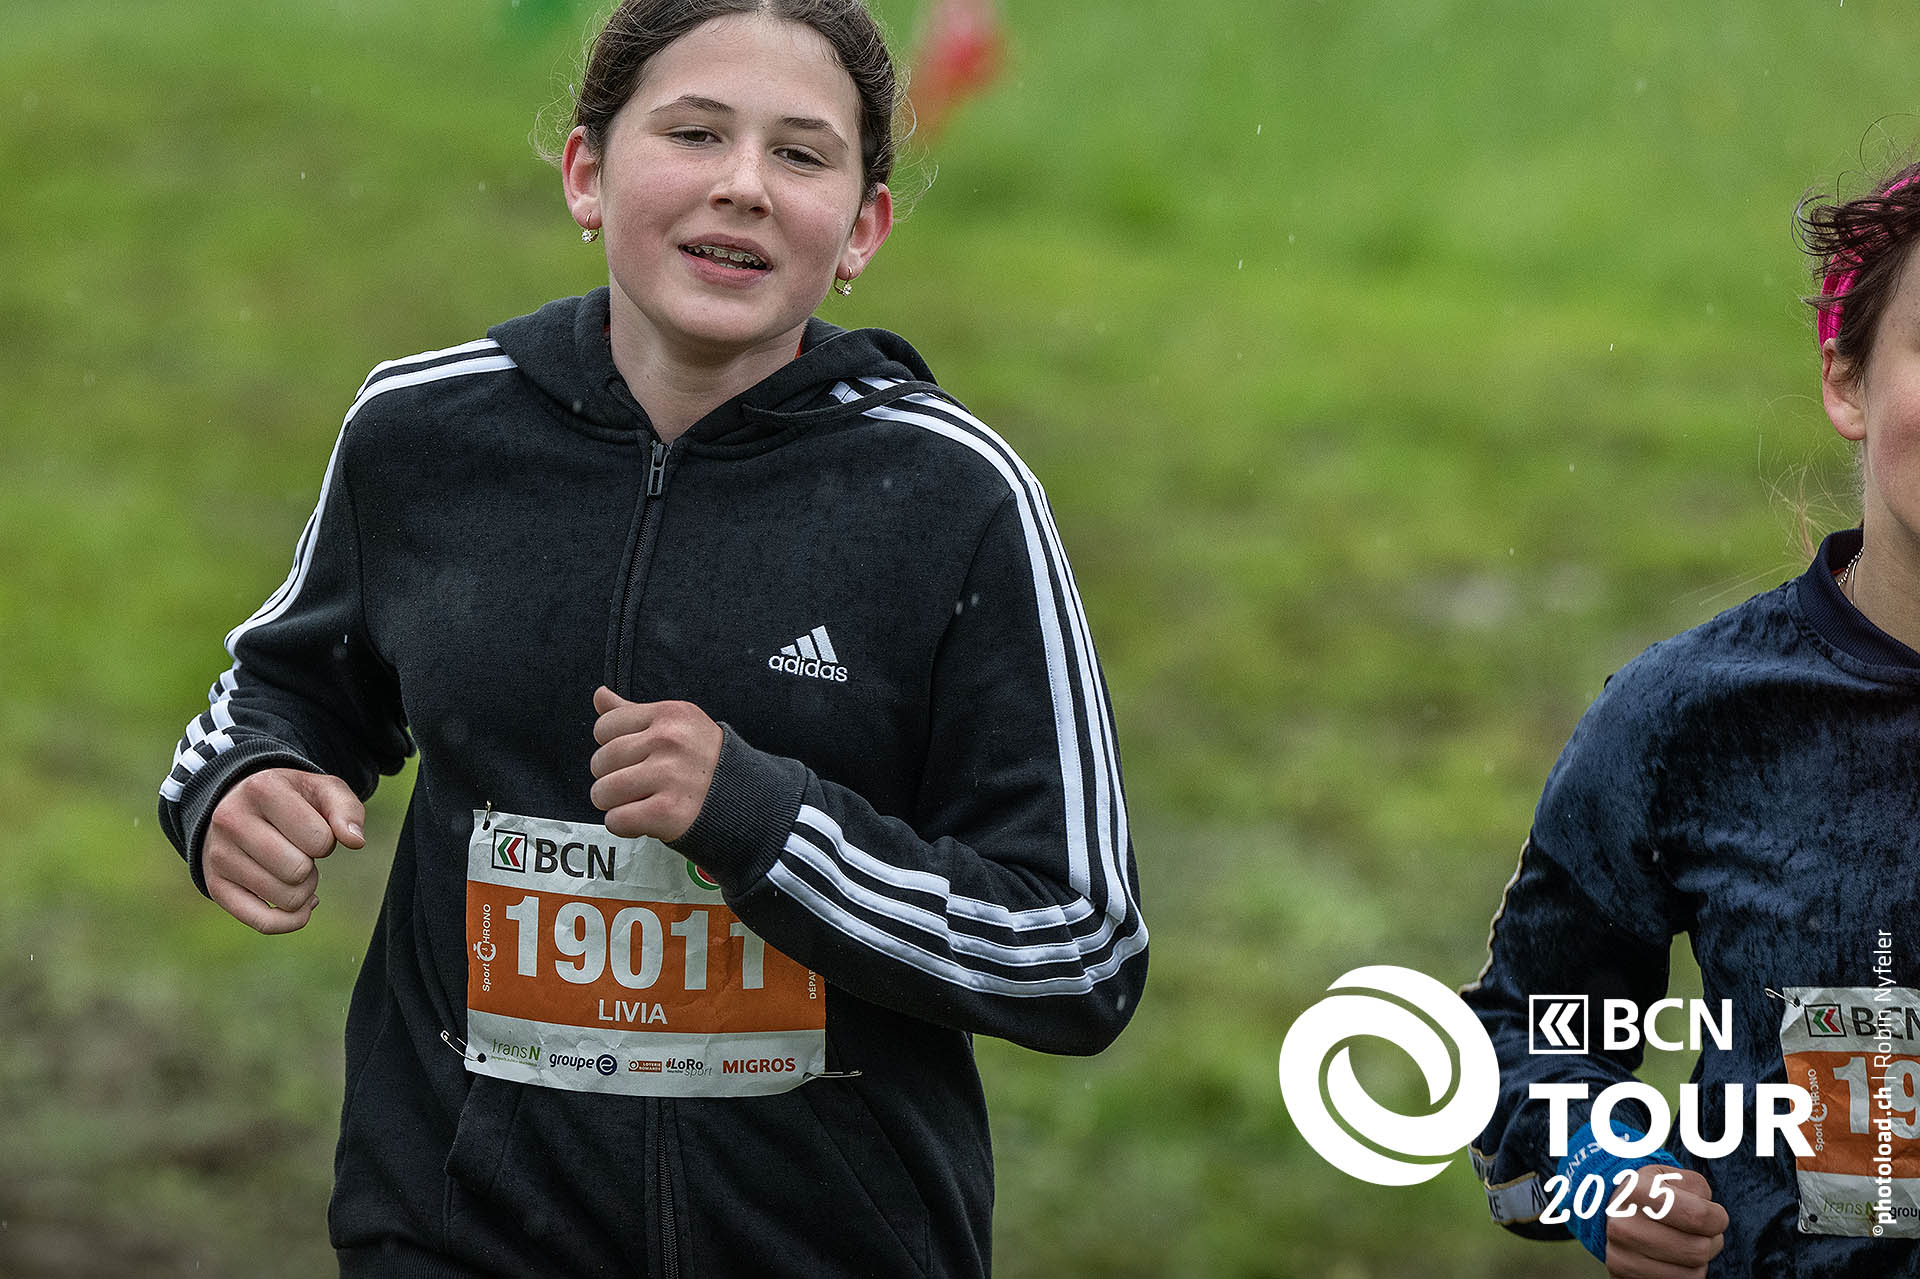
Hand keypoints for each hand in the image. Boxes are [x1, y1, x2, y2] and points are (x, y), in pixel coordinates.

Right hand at [203, 767, 364, 933]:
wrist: (238, 804)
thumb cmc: (291, 800)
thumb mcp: (323, 790)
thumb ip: (347, 809)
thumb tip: (356, 841)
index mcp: (262, 789)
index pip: (319, 840)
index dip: (328, 841)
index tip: (312, 829)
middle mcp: (231, 820)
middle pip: (299, 872)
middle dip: (313, 867)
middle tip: (301, 853)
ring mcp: (218, 855)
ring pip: (286, 899)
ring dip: (303, 891)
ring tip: (291, 869)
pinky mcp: (215, 886)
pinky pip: (263, 923)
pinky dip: (291, 920)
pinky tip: (298, 905)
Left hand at [589, 687, 722, 842]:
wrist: (746, 800)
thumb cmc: (705, 761)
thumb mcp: (677, 725)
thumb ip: (635, 713)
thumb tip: (599, 694)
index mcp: (670, 714)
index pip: (605, 726)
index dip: (611, 745)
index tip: (633, 757)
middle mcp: (669, 741)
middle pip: (601, 760)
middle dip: (610, 777)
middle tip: (636, 784)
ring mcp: (669, 776)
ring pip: (603, 791)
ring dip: (614, 803)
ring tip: (638, 801)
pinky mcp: (668, 811)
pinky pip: (617, 819)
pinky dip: (624, 825)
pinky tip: (644, 819)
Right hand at [1604, 1166, 1726, 1277]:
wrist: (1607, 1211)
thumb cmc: (1650, 1192)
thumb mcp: (1670, 1176)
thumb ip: (1696, 1188)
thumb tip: (1711, 1219)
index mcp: (1635, 1192)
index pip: (1699, 1216)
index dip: (1717, 1217)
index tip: (1713, 1214)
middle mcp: (1623, 1227)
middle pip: (1699, 1249)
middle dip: (1710, 1240)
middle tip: (1698, 1230)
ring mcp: (1622, 1258)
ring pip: (1694, 1273)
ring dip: (1698, 1260)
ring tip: (1682, 1242)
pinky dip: (1684, 1273)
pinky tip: (1672, 1258)